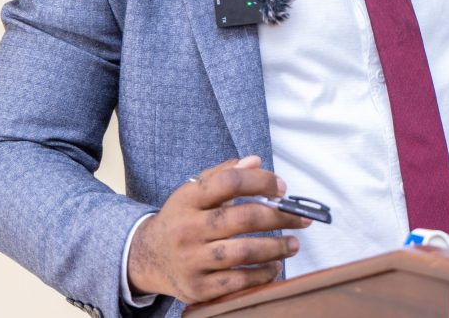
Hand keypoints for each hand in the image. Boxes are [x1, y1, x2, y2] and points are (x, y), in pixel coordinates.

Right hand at [128, 155, 312, 303]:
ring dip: (275, 248)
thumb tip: (256, 161)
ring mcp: (191, 260)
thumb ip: (225, 173)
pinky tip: (274, 267)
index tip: (283, 188)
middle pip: (243, 218)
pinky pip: (236, 282)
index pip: (229, 182)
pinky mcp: (197, 288)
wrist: (146, 257)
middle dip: (279, 217)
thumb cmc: (182, 218)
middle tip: (301, 218)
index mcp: (189, 199)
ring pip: (243, 252)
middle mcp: (188, 229)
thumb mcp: (194, 191)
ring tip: (293, 244)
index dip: (261, 181)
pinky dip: (261, 275)